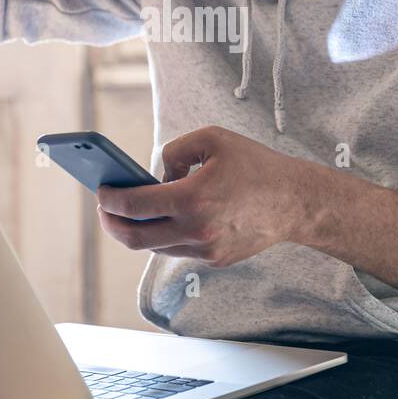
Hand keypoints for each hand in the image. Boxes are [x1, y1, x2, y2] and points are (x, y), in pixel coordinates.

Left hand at [96, 126, 323, 267]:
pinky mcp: (215, 259)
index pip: (135, 206)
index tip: (101, 191)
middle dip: (111, 224)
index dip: (110, 200)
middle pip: (135, 238)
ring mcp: (206, 250)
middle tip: (105, 209)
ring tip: (128, 213)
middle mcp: (196, 230)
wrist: (296, 201)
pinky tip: (163, 218)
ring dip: (137, 231)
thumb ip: (175, 152)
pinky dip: (166, 234)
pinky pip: (179, 248)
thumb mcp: (212, 139)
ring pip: (155, 246)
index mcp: (193, 198)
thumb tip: (156, 177)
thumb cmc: (255, 164)